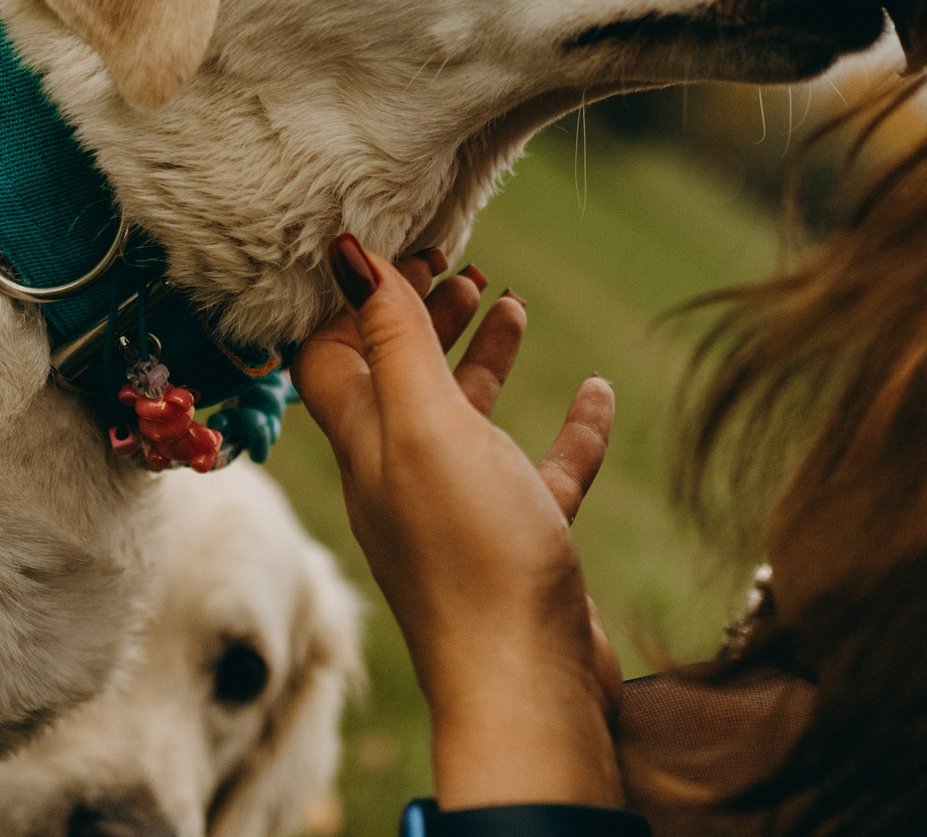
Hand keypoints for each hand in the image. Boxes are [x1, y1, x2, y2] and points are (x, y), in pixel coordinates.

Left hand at [293, 235, 622, 809]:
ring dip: (482, 355)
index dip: (354, 298)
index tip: (396, 241)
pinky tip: (595, 392)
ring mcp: (464, 512)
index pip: (331, 357)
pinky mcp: (522, 542)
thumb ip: (392, 341)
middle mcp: (404, 476)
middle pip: (398, 379)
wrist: (528, 684)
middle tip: (459, 261)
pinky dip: (565, 427)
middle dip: (420, 315)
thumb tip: (345, 255)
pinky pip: (540, 471)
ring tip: (510, 302)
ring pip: (465, 418)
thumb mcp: (425, 426)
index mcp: (367, 446)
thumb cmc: (471, 555)